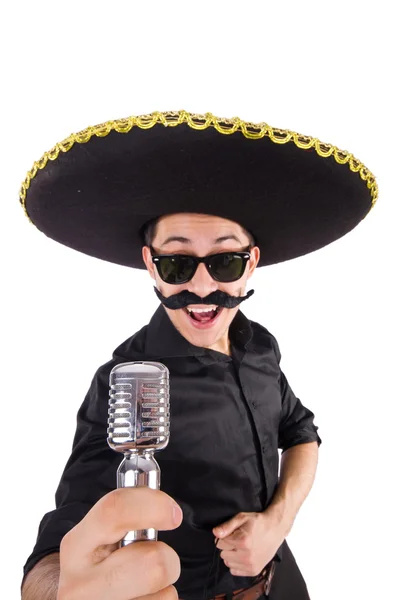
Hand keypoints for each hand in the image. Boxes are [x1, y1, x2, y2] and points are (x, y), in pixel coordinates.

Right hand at [57, 487, 182, 599]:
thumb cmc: (100, 564)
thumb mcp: (100, 537)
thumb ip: (127, 516)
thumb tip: (166, 506)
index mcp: (76, 546)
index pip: (114, 511)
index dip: (153, 506)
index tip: (173, 513)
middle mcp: (81, 586)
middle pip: (153, 563)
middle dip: (167, 556)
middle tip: (157, 557)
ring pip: (165, 594)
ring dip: (165, 586)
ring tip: (145, 584)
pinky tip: (143, 598)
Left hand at [212, 509, 284, 576]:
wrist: (275, 529)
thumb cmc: (257, 522)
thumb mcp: (241, 518)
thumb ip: (227, 526)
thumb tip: (215, 533)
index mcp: (243, 541)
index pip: (219, 543)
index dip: (224, 537)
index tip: (232, 533)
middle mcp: (247, 555)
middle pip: (223, 554)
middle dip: (227, 546)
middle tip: (237, 540)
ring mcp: (251, 565)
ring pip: (227, 563)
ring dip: (231, 555)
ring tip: (241, 547)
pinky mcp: (254, 571)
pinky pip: (234, 571)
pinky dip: (236, 564)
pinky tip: (243, 555)